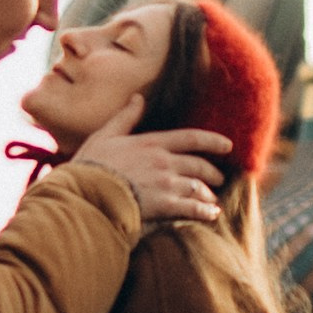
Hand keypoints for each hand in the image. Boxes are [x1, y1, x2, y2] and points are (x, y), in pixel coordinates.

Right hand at [79, 122, 230, 222]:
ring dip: (208, 193)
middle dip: (213, 172)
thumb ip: (126, 117)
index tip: (227, 145)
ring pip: (198, 187)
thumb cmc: (91, 165)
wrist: (85, 194)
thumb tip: (139, 98)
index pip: (191, 138)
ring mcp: (166, 184)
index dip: (212, 141)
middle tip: (219, 177)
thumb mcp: (106, 134)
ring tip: (212, 200)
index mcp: (152, 143)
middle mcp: (164, 162)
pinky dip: (205, 211)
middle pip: (199, 165)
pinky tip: (211, 214)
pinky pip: (192, 208)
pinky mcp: (164, 206)